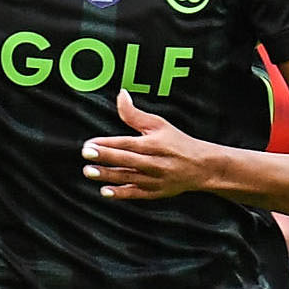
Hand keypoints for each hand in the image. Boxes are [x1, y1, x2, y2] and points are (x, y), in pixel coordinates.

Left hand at [81, 92, 223, 200]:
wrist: (202, 167)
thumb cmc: (178, 143)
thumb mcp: (159, 125)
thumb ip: (135, 114)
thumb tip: (121, 95)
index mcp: (155, 144)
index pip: (128, 143)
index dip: (108, 143)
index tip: (89, 143)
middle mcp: (155, 162)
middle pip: (127, 159)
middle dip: (105, 157)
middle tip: (86, 154)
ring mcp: (155, 179)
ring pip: (128, 177)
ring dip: (107, 175)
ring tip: (88, 171)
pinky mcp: (155, 192)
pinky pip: (135, 194)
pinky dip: (120, 194)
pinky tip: (104, 191)